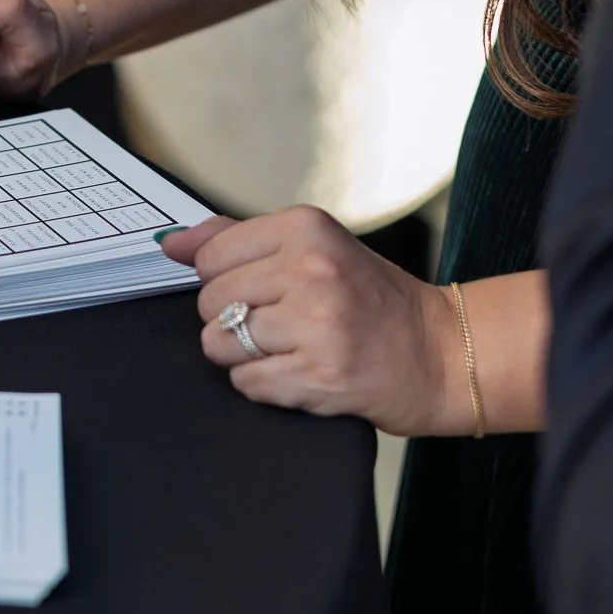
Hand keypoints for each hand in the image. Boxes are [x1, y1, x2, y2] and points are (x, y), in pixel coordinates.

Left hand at [160, 206, 459, 435]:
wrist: (441, 354)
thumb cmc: (374, 302)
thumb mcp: (314, 248)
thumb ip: (238, 239)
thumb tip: (171, 243)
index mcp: (305, 228)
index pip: (209, 256)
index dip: (224, 280)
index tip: (259, 288)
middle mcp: (310, 270)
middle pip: (210, 302)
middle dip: (232, 319)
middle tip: (281, 322)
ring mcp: (316, 324)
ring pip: (219, 344)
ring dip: (244, 356)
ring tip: (288, 349)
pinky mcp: (319, 376)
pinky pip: (246, 383)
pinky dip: (264, 384)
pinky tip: (299, 372)